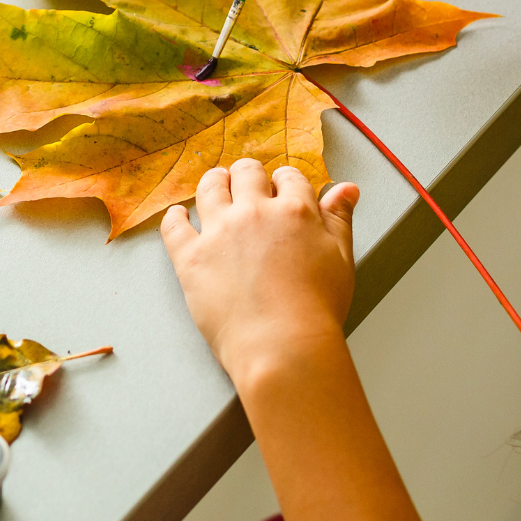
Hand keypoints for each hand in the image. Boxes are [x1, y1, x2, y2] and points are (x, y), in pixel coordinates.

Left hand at [161, 159, 359, 388]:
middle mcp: (254, 213)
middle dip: (247, 175)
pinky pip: (174, 225)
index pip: (288, 177)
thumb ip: (340, 219)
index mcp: (294, 211)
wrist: (283, 346)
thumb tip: (346, 189)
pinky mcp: (191, 258)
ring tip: (215, 186)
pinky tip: (179, 216)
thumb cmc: (316, 311)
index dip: (285, 181)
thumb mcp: (340, 258)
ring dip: (213, 183)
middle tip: (245, 183)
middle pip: (246, 174)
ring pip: (209, 188)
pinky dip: (175, 217)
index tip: (281, 188)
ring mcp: (219, 233)